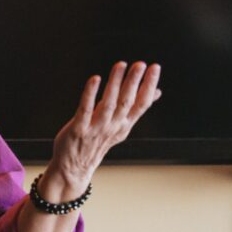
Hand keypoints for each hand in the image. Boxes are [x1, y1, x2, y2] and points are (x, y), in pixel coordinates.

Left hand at [43, 61, 161, 200]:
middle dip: (134, 82)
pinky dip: (90, 94)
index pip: (141, 103)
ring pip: (108, 103)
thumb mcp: (121, 126)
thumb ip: (136, 108)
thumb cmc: (97, 142)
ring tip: (120, 66)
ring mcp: (96, 128)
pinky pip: (85, 109)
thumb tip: (157, 92)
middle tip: (141, 64)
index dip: (149, 85)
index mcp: (124, 124)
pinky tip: (95, 79)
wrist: (74, 167)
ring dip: (115, 84)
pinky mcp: (78, 129)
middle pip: (127, 101)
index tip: (155, 67)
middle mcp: (113, 126)